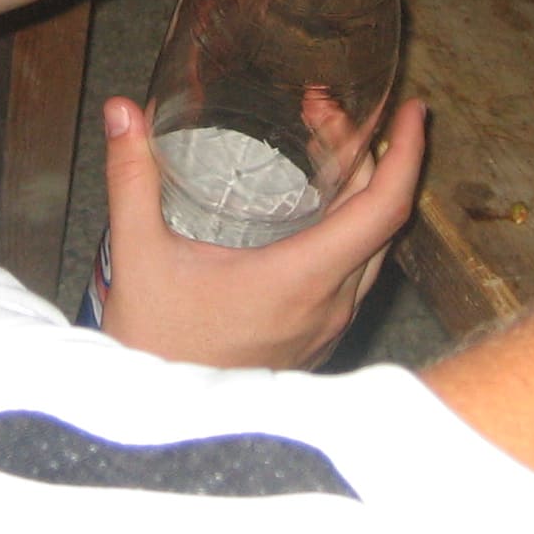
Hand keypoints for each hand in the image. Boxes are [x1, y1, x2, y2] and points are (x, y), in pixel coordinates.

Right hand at [96, 95, 426, 368]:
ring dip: (360, 189)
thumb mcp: (138, 255)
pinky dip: (349, 224)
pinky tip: (313, 201)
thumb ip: (131, 177)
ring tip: (321, 141)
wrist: (158, 425)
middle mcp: (329, 303)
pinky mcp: (317, 337)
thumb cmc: (152, 343)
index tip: (411, 111)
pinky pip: (357, 271)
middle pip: (380, 217)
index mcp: (300, 279)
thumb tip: (121, 111)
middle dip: (366, 152)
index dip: (405, 153)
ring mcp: (328, 324)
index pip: (382, 209)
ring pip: (372, 245)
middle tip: (325, 108)